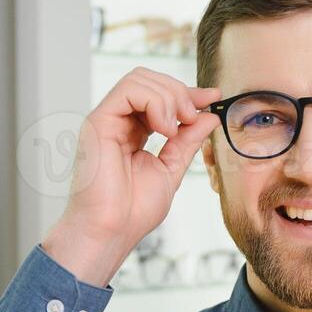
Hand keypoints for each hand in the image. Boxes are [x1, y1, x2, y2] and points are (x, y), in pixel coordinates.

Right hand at [42, 68, 221, 286]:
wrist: (112, 231)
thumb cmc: (133, 211)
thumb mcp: (171, 169)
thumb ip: (187, 142)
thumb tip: (209, 115)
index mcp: (132, 132)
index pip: (159, 96)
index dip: (188, 92)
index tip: (213, 97)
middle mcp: (117, 122)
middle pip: (149, 79)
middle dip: (179, 92)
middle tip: (192, 119)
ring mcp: (106, 120)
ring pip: (140, 79)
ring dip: (169, 97)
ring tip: (176, 129)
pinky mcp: (98, 122)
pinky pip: (128, 90)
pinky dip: (155, 102)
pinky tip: (165, 129)